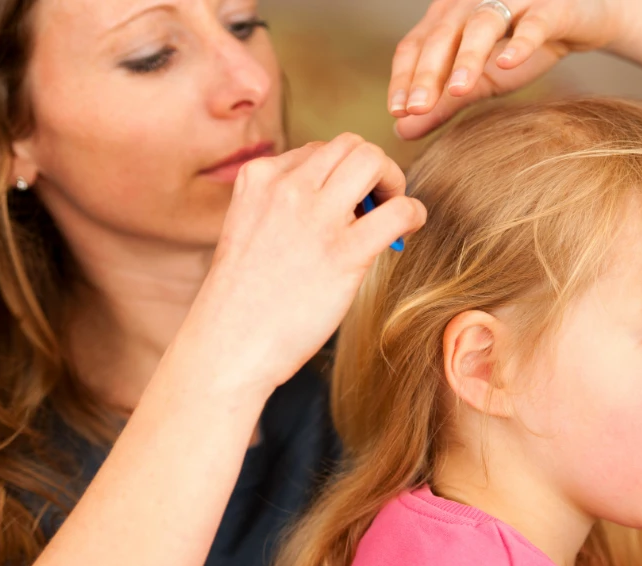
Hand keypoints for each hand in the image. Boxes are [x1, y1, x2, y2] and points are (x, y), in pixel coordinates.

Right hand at [183, 134, 426, 393]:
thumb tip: (337, 202)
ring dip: (392, 179)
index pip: (315, 151)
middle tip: (377, 199)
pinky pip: (398, 210)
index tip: (344, 202)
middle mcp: (286, 187)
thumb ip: (281, 206)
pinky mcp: (344, 252)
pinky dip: (413, 213)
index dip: (338, 174)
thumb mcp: (248, 230)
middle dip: (371, 166)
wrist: (228, 344)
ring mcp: (315, 217)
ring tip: (390, 210)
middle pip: (349, 145)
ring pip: (372, 160)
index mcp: (259, 178)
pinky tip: (407, 230)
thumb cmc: (240, 300)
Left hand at [390, 0, 627, 139]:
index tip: (398, 111)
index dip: (404, 76)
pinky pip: (535, 21)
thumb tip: (402, 131)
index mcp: (448, 18)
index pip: (415, 45)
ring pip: (483, 23)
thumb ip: (443, 103)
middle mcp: (472, 2)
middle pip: (442, 35)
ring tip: (458, 90)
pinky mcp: (552, 6)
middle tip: (416, 108)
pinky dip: (521, 42)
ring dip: (468, 57)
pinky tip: (507, 64)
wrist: (584, 21)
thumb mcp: (480, 81)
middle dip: (427, 73)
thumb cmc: (523, 47)